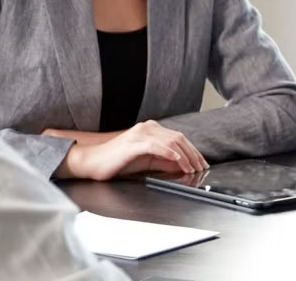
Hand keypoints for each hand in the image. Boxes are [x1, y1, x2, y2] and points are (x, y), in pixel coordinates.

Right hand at [57, 121, 208, 180]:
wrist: (93, 162)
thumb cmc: (118, 162)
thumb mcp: (146, 162)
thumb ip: (164, 162)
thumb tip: (184, 166)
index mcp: (152, 130)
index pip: (179, 139)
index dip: (193, 151)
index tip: (202, 164)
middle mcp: (148, 128)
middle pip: (179, 139)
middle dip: (193, 155)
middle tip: (201, 168)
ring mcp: (140, 134)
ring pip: (171, 141)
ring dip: (185, 156)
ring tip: (192, 168)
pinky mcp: (133, 143)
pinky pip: (156, 146)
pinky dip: (169, 153)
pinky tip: (177, 160)